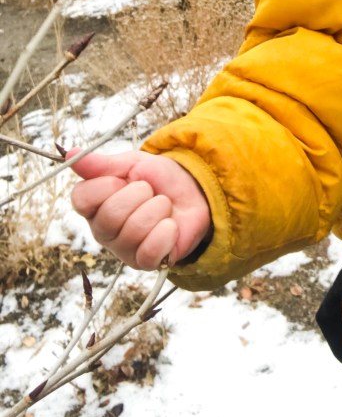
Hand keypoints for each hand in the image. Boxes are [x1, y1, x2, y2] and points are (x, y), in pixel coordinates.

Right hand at [68, 148, 211, 268]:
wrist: (193, 192)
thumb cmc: (157, 179)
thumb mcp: (132, 163)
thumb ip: (102, 164)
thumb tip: (72, 154)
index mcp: (94, 205)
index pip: (81, 198)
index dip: (107, 184)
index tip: (123, 178)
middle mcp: (103, 231)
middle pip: (110, 216)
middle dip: (140, 194)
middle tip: (149, 191)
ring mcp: (123, 250)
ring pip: (134, 231)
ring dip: (158, 209)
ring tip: (162, 206)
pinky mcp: (145, 263)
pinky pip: (149, 251)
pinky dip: (166, 232)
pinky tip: (170, 225)